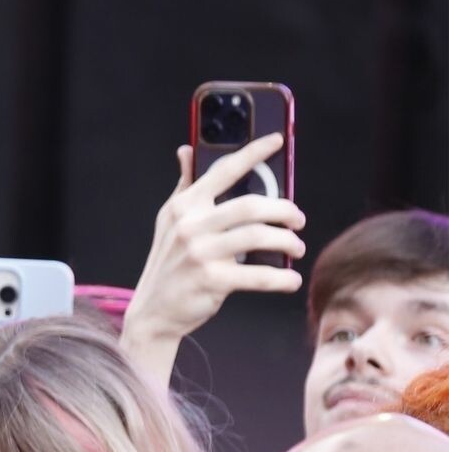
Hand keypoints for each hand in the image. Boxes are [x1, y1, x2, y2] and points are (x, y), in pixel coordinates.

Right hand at [122, 137, 304, 355]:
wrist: (154, 310)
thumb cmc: (170, 263)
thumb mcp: (170, 221)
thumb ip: (184, 186)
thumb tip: (186, 150)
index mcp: (183, 205)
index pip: (222, 171)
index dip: (252, 153)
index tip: (277, 141)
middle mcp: (189, 225)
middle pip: (251, 205)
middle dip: (284, 210)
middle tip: (298, 220)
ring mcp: (200, 253)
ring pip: (259, 236)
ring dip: (288, 242)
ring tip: (296, 248)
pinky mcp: (211, 280)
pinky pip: (258, 276)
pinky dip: (282, 278)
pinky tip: (291, 279)